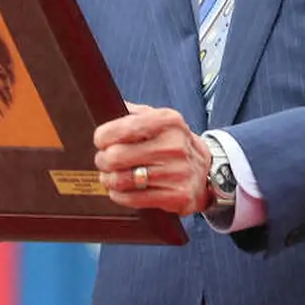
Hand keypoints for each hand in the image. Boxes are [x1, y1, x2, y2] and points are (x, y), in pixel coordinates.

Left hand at [94, 105, 211, 216]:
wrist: (204, 171)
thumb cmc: (172, 143)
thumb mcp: (159, 119)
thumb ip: (134, 112)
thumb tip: (107, 106)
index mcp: (168, 121)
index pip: (124, 127)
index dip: (103, 136)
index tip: (100, 140)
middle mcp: (174, 145)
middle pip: (117, 156)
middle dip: (102, 159)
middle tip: (103, 160)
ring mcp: (176, 172)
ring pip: (122, 180)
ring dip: (109, 179)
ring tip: (110, 175)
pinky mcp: (176, 196)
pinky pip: (133, 199)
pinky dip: (119, 195)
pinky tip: (120, 190)